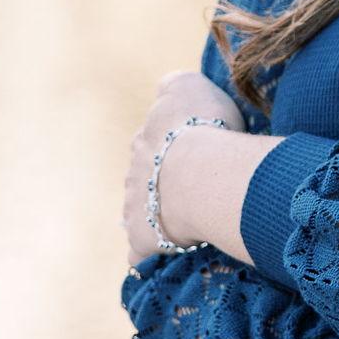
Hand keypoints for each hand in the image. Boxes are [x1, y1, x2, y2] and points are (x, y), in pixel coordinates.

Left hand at [123, 69, 244, 263]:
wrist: (203, 173)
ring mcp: (135, 209)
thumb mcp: (188, 86)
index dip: (173, 146)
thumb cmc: (203, 128)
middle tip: (195, 185)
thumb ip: (174, 84)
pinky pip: (141, 252)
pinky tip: (167, 254)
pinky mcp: (142, 241)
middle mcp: (134, 173)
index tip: (197, 150)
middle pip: (144, 177)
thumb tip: (166, 85)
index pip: (153, 141)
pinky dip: (150, 253)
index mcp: (145, 139)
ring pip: (140, 212)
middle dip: (162, 181)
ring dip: (157, 215)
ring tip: (188, 219)